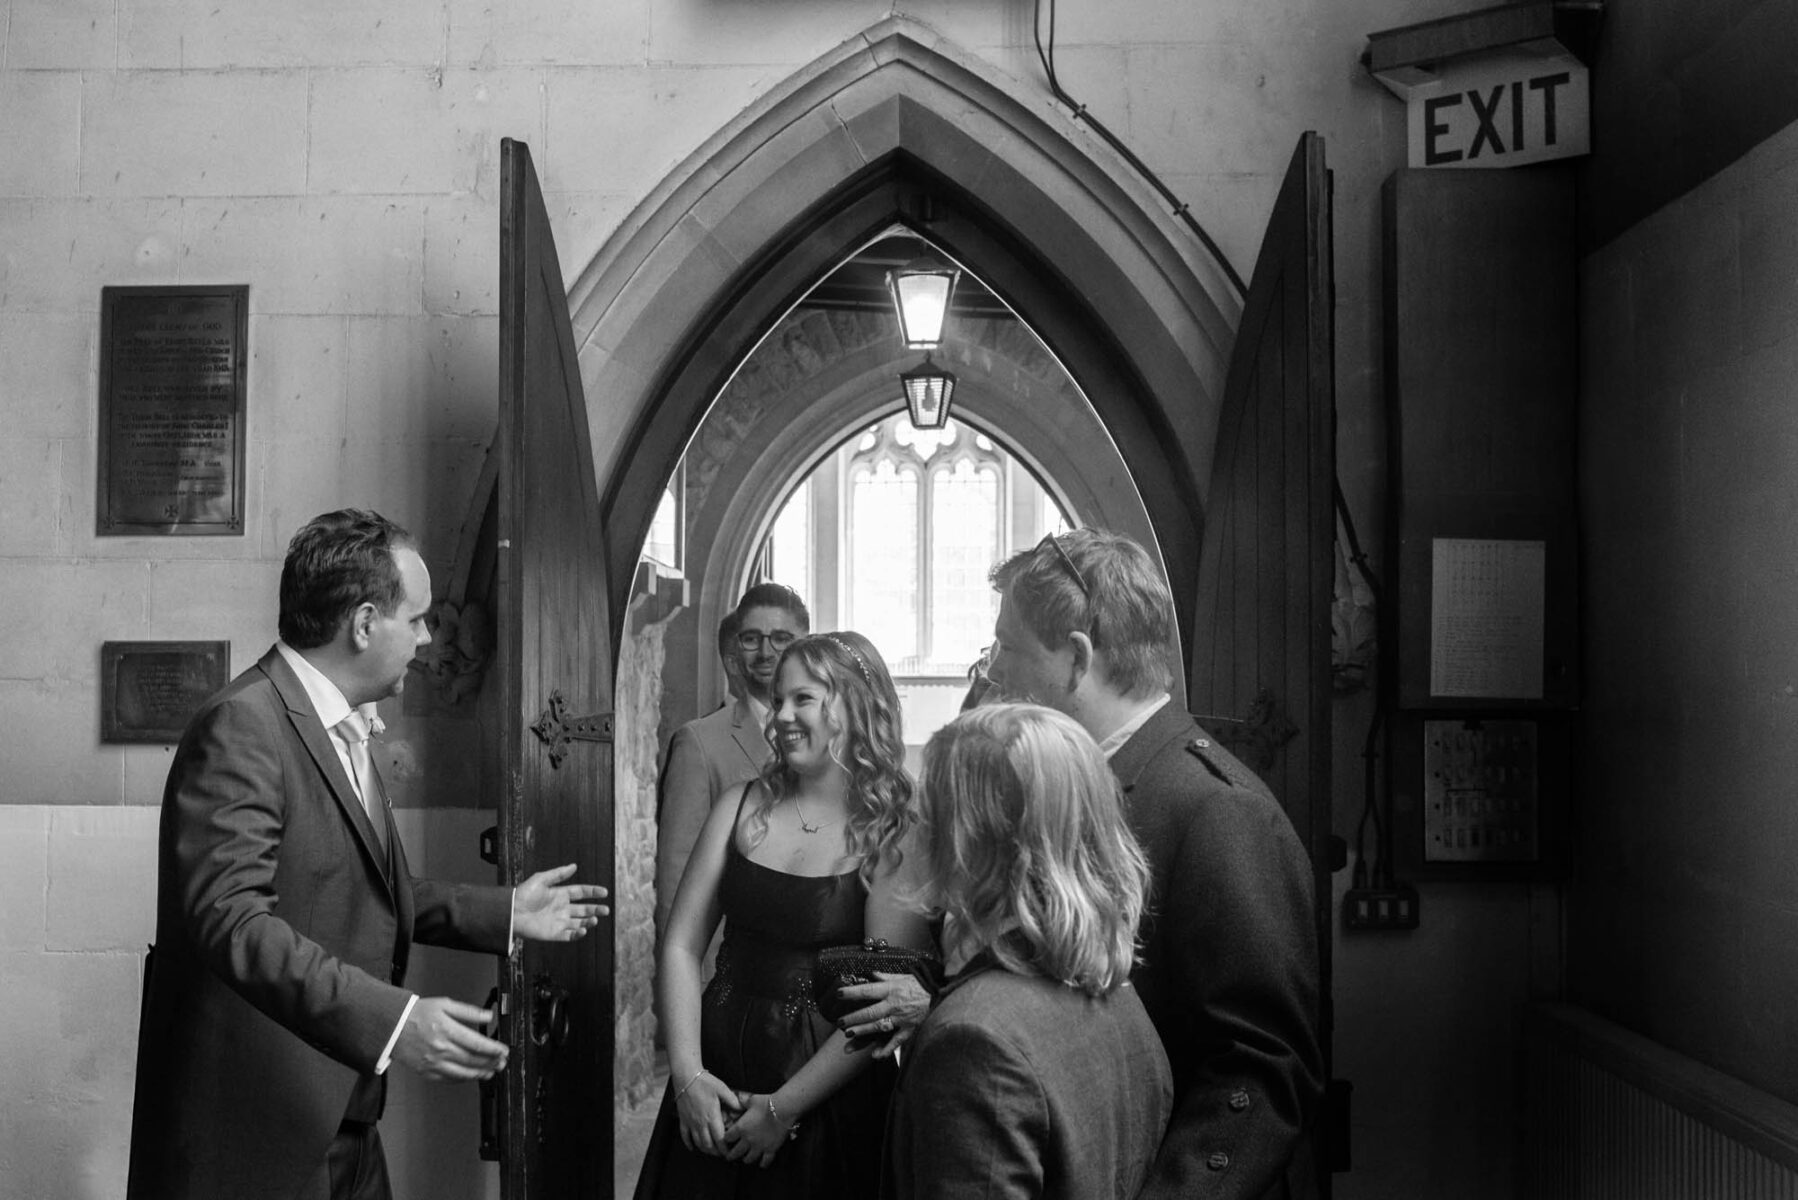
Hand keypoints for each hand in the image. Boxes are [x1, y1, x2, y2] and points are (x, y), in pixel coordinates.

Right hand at [391, 997, 507, 1081]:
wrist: (391, 1026)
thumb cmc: (416, 1014)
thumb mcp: (444, 1004)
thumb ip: (468, 1011)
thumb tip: (487, 1015)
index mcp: (446, 1030)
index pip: (476, 1044)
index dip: (493, 1049)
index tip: (503, 1050)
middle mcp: (441, 1049)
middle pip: (472, 1060)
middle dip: (491, 1062)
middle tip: (502, 1062)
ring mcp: (433, 1063)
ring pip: (463, 1073)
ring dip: (480, 1073)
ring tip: (491, 1071)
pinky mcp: (427, 1072)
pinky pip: (449, 1079)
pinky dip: (463, 1079)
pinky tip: (471, 1075)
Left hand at [513, 863, 609, 942]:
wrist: (511, 912)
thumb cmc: (523, 894)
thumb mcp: (541, 879)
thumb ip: (558, 874)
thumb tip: (574, 866)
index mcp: (560, 894)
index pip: (581, 892)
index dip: (593, 892)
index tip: (604, 892)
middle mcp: (562, 908)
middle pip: (584, 909)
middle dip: (596, 909)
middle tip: (606, 910)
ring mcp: (559, 921)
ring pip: (579, 922)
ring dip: (589, 921)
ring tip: (595, 919)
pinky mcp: (554, 934)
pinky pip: (569, 935)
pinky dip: (578, 934)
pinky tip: (583, 930)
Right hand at [674, 1070, 743, 1156]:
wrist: (686, 1077)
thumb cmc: (705, 1082)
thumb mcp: (722, 1089)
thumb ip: (733, 1100)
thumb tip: (742, 1109)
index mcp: (712, 1116)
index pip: (719, 1139)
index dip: (725, 1148)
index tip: (729, 1152)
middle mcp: (700, 1123)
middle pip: (708, 1144)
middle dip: (716, 1152)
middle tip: (723, 1154)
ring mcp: (690, 1123)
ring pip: (698, 1143)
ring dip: (705, 1149)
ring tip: (712, 1151)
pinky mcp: (683, 1120)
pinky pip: (685, 1136)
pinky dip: (689, 1144)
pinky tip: (693, 1147)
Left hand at [722, 1093, 793, 1166]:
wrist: (783, 1109)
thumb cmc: (766, 1103)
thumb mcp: (751, 1100)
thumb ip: (743, 1102)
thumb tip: (739, 1099)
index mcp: (741, 1128)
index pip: (728, 1137)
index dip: (726, 1138)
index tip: (726, 1140)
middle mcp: (748, 1139)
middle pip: (736, 1152)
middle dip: (731, 1155)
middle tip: (729, 1157)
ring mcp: (759, 1146)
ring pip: (749, 1158)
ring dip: (746, 1159)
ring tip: (745, 1159)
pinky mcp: (771, 1149)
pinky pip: (765, 1161)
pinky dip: (763, 1164)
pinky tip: (761, 1164)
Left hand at [835, 971, 931, 1057]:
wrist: (940, 993)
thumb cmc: (920, 984)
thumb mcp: (902, 976)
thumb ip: (885, 977)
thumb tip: (871, 973)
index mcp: (891, 989)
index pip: (868, 990)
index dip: (853, 992)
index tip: (839, 994)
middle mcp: (894, 1004)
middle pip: (871, 1012)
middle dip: (854, 1017)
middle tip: (840, 1022)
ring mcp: (902, 1018)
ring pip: (880, 1026)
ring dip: (864, 1031)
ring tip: (850, 1034)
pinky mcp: (909, 1029)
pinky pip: (897, 1041)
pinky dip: (886, 1049)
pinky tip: (874, 1055)